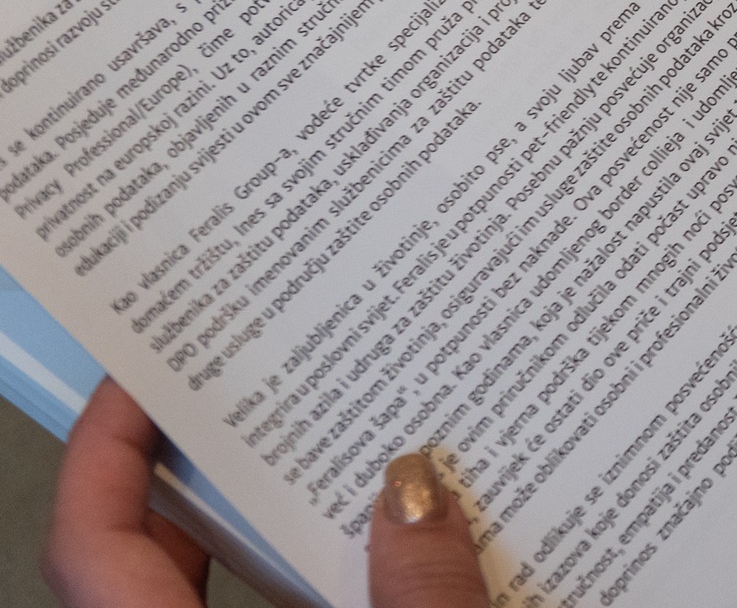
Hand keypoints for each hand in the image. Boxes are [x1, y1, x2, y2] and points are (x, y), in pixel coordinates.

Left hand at [46, 379, 491, 607]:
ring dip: (267, 515)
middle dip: (195, 461)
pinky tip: (386, 540)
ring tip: (331, 440)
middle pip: (146, 548)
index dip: (104, 451)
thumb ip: (419, 590)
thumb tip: (420, 491)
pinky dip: (316, 567)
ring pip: (212, 582)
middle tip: (244, 378)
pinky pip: (279, 606)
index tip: (141, 374)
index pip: (94, 541)